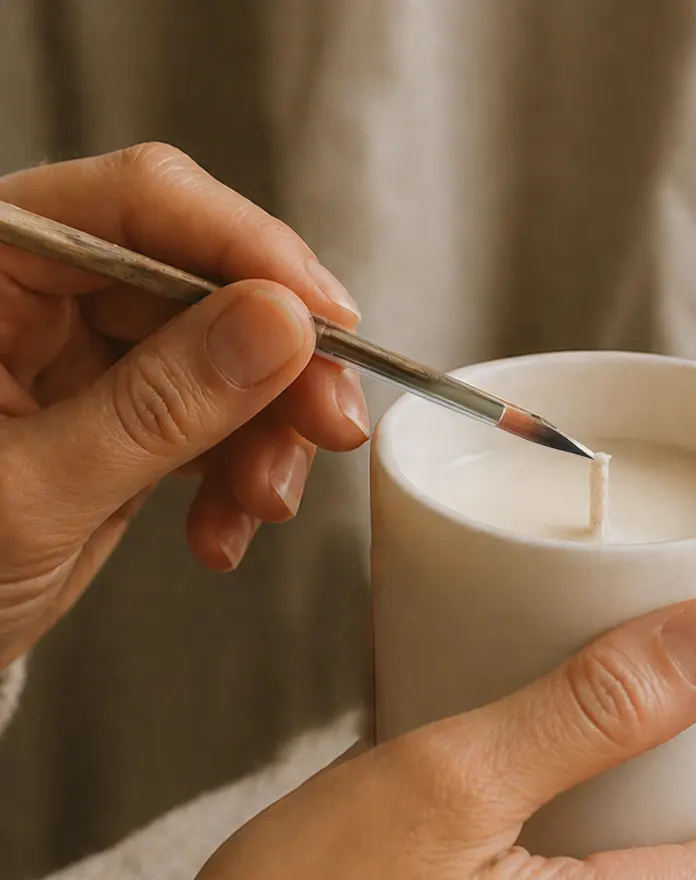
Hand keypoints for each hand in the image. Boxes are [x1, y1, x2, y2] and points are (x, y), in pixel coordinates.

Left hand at [0, 144, 368, 666]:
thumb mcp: (35, 492)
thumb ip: (158, 405)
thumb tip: (277, 325)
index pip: (136, 205)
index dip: (247, 247)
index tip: (325, 318)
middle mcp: (37, 295)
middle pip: (202, 281)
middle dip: (278, 363)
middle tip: (331, 423)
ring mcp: (81, 356)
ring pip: (226, 355)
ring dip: (267, 433)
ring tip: (261, 503)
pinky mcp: (120, 414)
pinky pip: (213, 420)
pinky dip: (238, 474)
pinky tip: (221, 529)